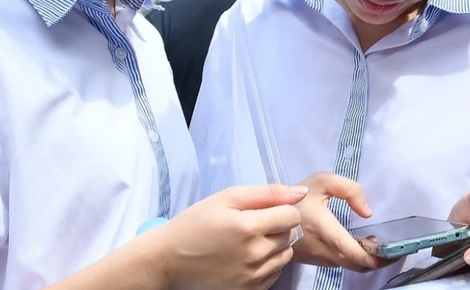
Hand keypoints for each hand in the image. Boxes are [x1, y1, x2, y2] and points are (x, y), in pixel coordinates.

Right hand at [155, 184, 305, 289]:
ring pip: (286, 255)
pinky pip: (275, 274)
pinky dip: (267, 264)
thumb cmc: (195, 224)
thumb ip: (266, 193)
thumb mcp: (226, 198)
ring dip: (275, 246)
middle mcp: (254, 254)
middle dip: (277, 226)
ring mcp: (252, 276)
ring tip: (250, 241)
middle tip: (252, 225)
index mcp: (248, 227)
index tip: (263, 211)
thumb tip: (300, 192)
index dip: (281, 209)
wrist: (169, 260)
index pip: (292, 215)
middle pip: (290, 235)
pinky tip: (247, 257)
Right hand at [291, 172, 383, 272]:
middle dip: (375, 261)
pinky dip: (356, 260)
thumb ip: (348, 189)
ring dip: (367, 261)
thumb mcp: (322, 181)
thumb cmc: (300, 197)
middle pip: (352, 262)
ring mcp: (318, 257)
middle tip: (393, 252)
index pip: (342, 245)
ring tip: (381, 247)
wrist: (272, 215)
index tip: (378, 258)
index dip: (361, 254)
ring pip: (348, 266)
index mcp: (319, 224)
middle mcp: (319, 246)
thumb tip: (367, 213)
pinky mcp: (317, 262)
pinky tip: (364, 248)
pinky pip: (342, 264)